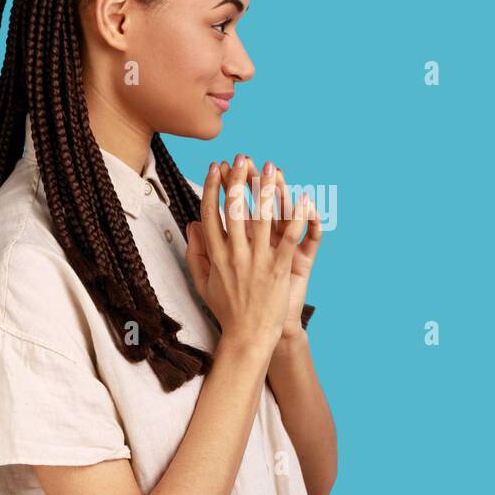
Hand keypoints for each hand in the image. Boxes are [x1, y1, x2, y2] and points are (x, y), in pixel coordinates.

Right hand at [184, 154, 307, 351]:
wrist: (247, 337)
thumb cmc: (226, 310)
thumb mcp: (202, 282)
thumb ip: (195, 252)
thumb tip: (191, 224)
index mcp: (215, 255)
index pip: (210, 213)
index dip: (211, 187)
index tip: (215, 167)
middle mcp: (234, 254)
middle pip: (234, 209)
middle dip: (238, 179)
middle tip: (242, 157)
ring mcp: (257, 261)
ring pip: (262, 218)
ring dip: (267, 190)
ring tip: (270, 168)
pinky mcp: (279, 269)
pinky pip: (289, 238)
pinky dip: (296, 217)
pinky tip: (302, 198)